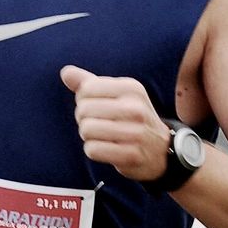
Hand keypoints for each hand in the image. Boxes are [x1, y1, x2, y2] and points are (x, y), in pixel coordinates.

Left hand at [60, 65, 170, 181]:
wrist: (161, 150)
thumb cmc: (132, 118)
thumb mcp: (116, 94)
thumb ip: (89, 82)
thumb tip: (66, 72)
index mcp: (131, 88)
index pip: (86, 89)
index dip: (83, 99)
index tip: (96, 106)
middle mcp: (136, 108)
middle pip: (83, 110)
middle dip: (84, 119)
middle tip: (98, 123)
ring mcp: (136, 133)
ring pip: (86, 130)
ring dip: (88, 135)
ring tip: (103, 135)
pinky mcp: (131, 155)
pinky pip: (92, 150)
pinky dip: (93, 150)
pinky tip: (107, 148)